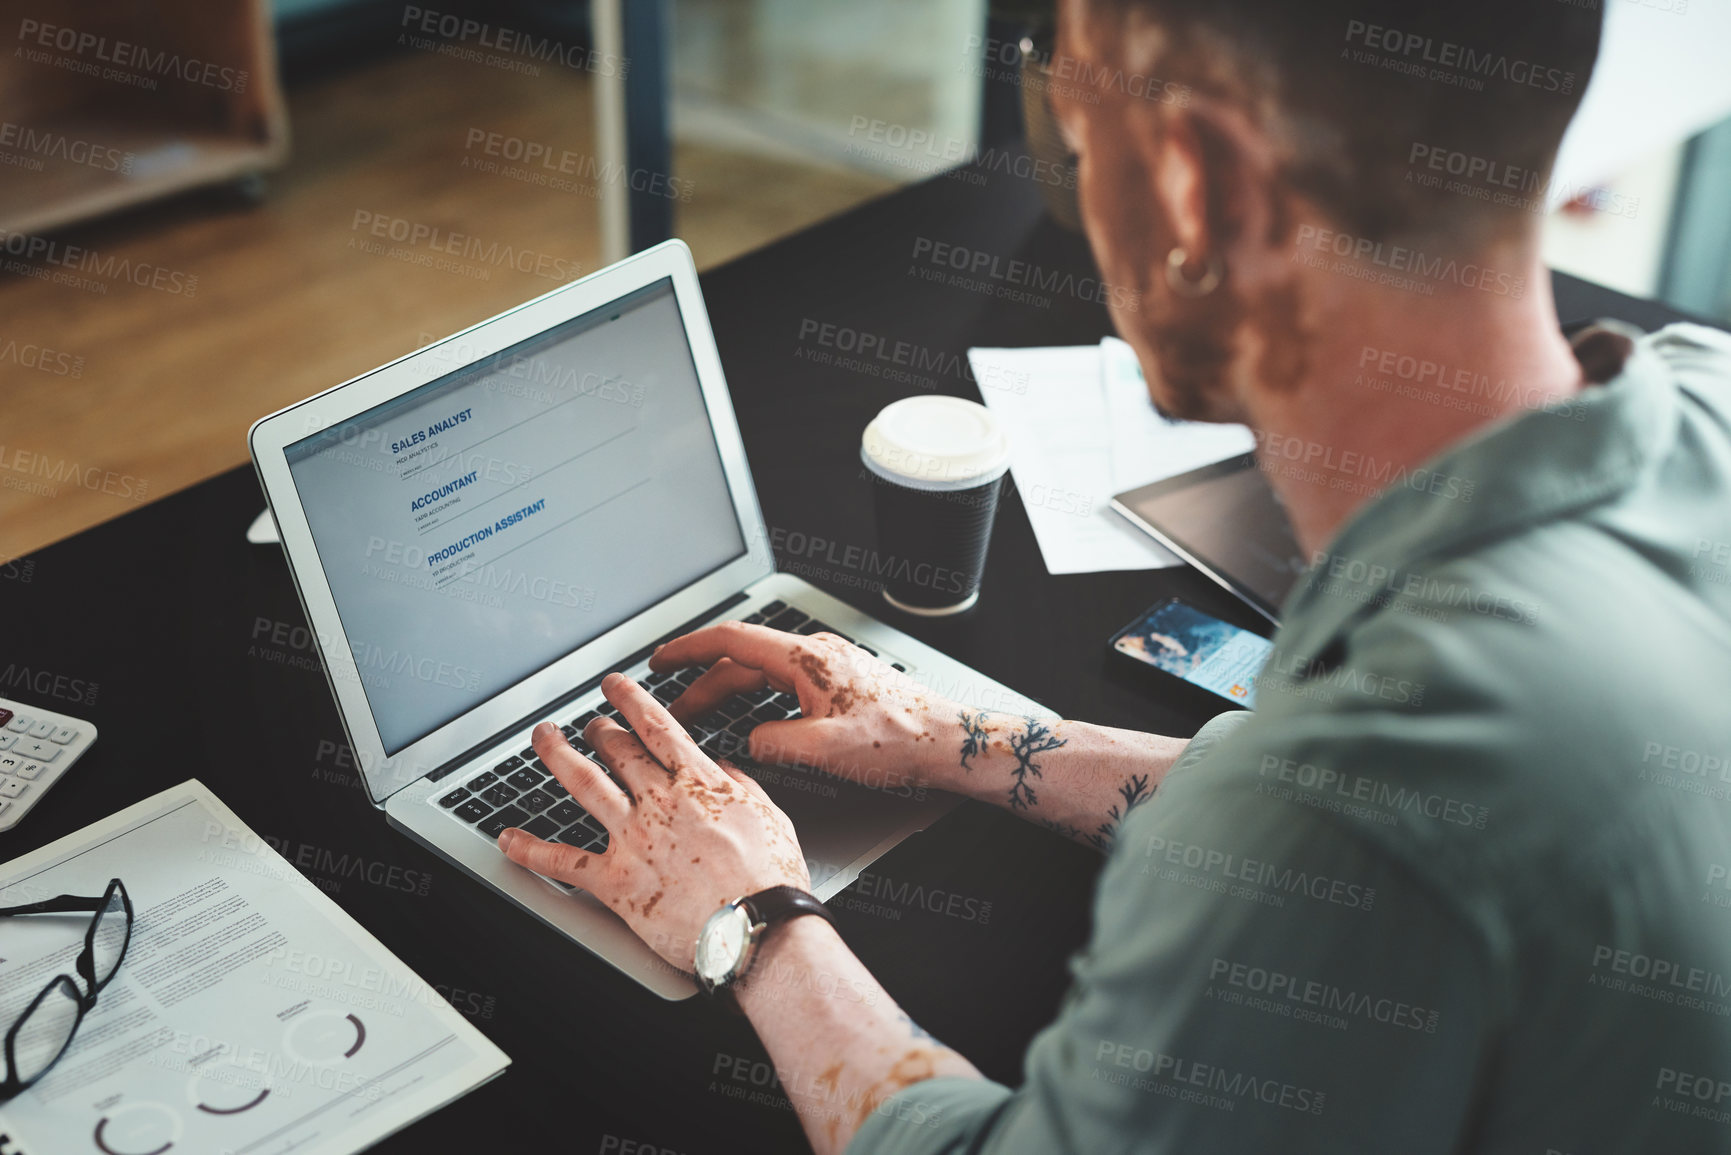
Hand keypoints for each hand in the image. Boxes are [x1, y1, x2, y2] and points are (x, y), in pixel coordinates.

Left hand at [497, 672, 808, 972]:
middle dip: (599, 731)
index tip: (615, 686)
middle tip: (591, 725)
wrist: (756, 927)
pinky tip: (507, 838)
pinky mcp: (615, 881)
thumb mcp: (772, 817)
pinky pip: (562, 860)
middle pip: (617, 750)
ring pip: (583, 783)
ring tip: (544, 738)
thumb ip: (742, 787)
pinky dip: (529, 849)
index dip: (629, 699)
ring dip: (557, 756)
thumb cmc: (770, 881)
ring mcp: (633, 838)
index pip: (655, 726)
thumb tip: (724, 769)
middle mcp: (660, 802)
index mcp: (699, 783)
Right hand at [647, 622, 960, 793]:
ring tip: (700, 713)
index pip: (733, 640)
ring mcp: (828, 665)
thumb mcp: (827, 749)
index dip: (690, 648)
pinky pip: (783, 681)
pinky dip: (754, 694)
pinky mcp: (838, 681)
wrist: (946, 740)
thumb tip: (751, 741)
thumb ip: (776, 743)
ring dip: (728, 689)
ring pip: (763, 671)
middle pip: (743, 659)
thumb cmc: (900, 739)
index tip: (661, 658)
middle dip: (702, 680)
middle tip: (671, 702)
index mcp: (807, 659)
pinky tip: (749, 714)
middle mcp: (815, 654)